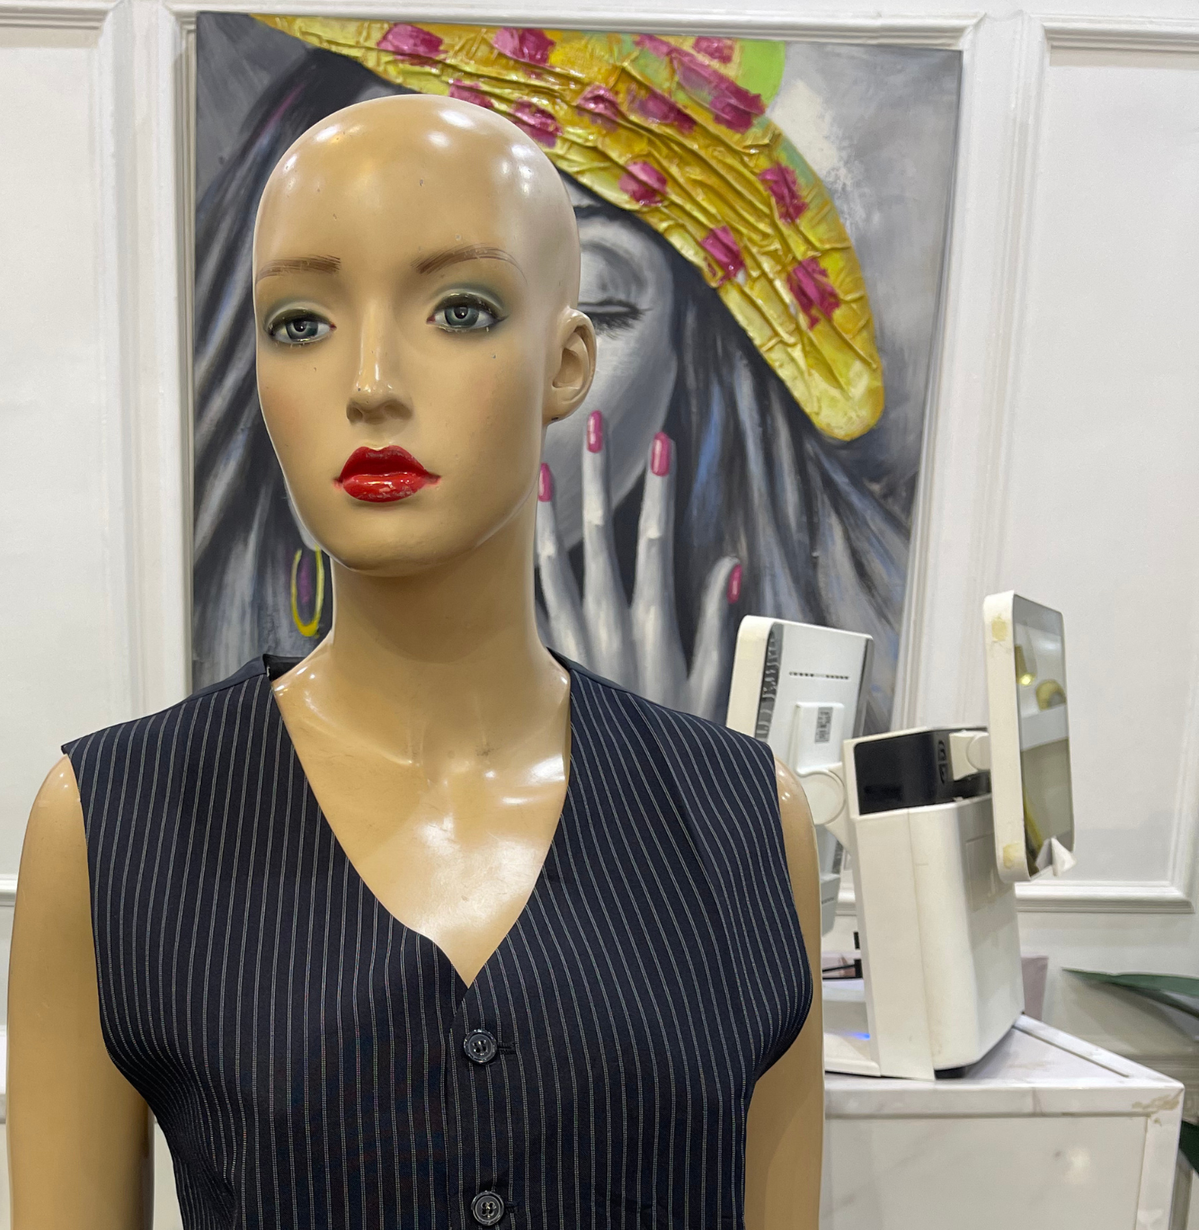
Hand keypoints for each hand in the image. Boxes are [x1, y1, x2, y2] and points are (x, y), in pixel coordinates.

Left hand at [536, 413, 741, 718]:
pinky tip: (520, 535)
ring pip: (558, 559)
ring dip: (552, 510)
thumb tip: (728, 570)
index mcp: (650, 623)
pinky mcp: (551, 654)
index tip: (660, 443)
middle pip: (603, 533)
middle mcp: (607, 622)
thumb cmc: (669, 731)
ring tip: (542, 465)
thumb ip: (715, 623)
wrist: (619, 782)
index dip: (658, 489)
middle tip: (595, 427)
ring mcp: (574, 636)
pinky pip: (535, 599)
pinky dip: (530, 562)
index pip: (654, 540)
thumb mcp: (706, 679)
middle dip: (602, 477)